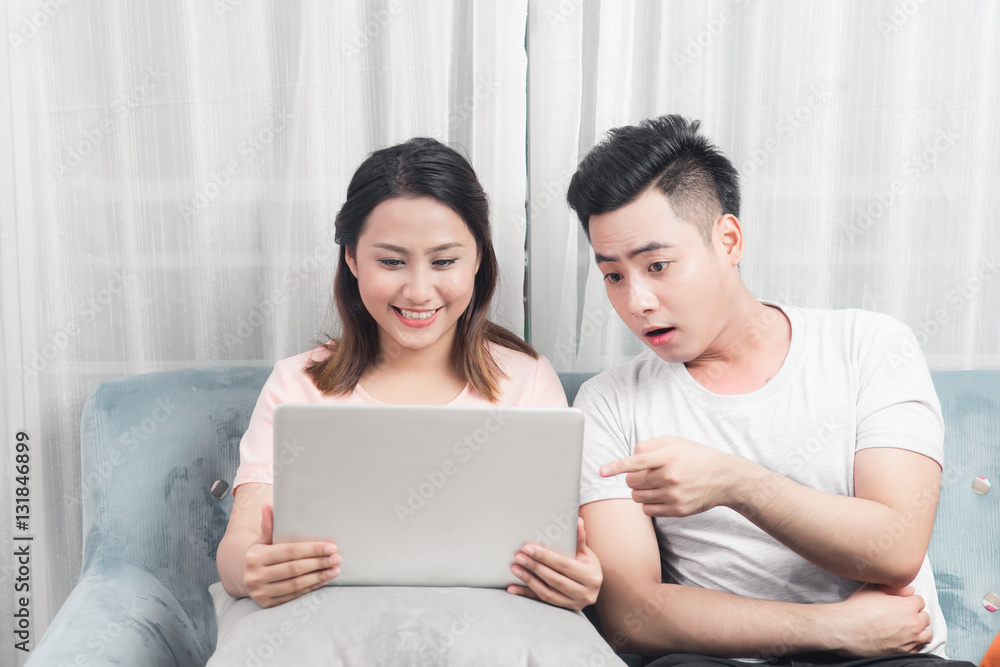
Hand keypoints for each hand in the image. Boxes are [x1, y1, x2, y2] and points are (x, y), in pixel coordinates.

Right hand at [242, 504, 340, 607]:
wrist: (243, 577)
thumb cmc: (260, 554)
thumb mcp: (261, 540)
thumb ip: (268, 526)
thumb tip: (268, 506)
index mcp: (255, 557)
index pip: (290, 551)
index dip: (312, 549)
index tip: (331, 547)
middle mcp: (255, 576)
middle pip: (294, 569)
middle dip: (319, 563)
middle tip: (337, 558)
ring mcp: (260, 593)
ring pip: (296, 584)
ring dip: (319, 577)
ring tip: (335, 570)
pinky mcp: (267, 604)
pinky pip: (294, 595)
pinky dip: (311, 587)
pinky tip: (324, 580)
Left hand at [507, 517, 602, 609]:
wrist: (592, 586)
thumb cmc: (587, 565)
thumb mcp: (586, 553)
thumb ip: (579, 538)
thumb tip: (576, 520)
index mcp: (591, 577)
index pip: (564, 565)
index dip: (545, 556)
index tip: (528, 547)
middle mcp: (585, 593)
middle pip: (554, 579)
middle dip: (535, 567)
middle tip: (518, 556)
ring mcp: (574, 604)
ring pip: (547, 593)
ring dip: (528, 580)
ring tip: (514, 568)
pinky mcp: (564, 610)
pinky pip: (541, 602)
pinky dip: (526, 594)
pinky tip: (513, 588)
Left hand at [600, 436, 747, 516]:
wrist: (724, 478)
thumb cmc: (695, 456)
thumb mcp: (674, 442)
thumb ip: (650, 446)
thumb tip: (630, 456)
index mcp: (668, 456)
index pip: (636, 462)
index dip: (617, 466)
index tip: (602, 471)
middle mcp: (670, 477)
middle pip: (632, 482)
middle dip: (632, 478)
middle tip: (644, 474)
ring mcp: (674, 495)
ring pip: (637, 497)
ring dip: (639, 491)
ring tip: (653, 484)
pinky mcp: (677, 510)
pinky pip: (647, 510)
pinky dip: (647, 503)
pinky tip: (659, 495)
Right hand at [830, 584, 931, 656]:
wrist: (845, 629)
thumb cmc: (857, 609)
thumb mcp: (873, 590)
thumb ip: (895, 588)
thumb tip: (910, 590)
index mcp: (907, 606)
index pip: (920, 600)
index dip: (909, 600)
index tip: (901, 603)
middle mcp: (912, 623)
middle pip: (925, 617)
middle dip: (915, 614)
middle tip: (902, 614)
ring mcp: (909, 640)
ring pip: (926, 634)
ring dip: (919, 630)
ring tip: (906, 627)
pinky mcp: (904, 652)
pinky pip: (918, 648)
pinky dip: (914, 643)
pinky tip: (902, 638)